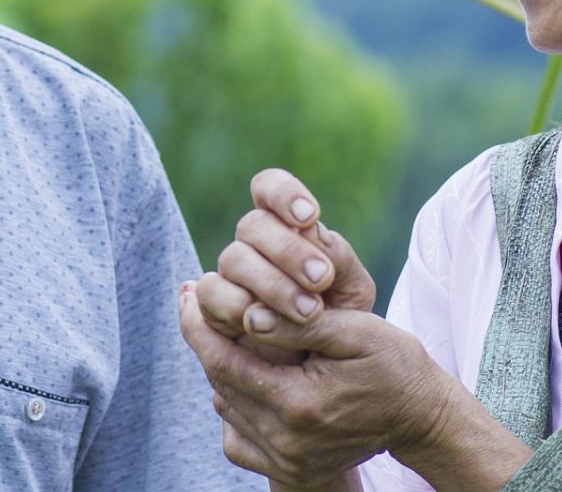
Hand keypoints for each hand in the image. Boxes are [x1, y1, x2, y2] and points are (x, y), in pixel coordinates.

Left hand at [181, 283, 472, 486]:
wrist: (420, 417)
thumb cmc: (395, 366)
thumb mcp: (359, 332)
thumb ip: (302, 324)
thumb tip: (250, 315)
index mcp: (300, 403)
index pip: (224, 362)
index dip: (198, 325)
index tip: (187, 292)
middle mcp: (286, 439)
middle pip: (220, 383)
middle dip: (206, 339)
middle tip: (196, 301)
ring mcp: (285, 459)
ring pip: (225, 405)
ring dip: (220, 367)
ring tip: (224, 332)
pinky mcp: (287, 468)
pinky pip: (236, 434)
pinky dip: (234, 400)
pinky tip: (250, 374)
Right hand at [195, 169, 376, 361]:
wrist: (322, 372)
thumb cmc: (341, 321)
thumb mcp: (352, 290)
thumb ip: (339, 260)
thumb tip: (314, 234)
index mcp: (285, 227)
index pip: (269, 189)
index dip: (283, 194)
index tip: (309, 216)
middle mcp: (252, 246)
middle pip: (252, 226)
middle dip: (288, 250)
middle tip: (322, 278)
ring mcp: (230, 277)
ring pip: (232, 259)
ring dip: (270, 283)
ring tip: (308, 311)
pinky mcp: (213, 310)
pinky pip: (209, 296)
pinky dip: (234, 306)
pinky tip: (259, 320)